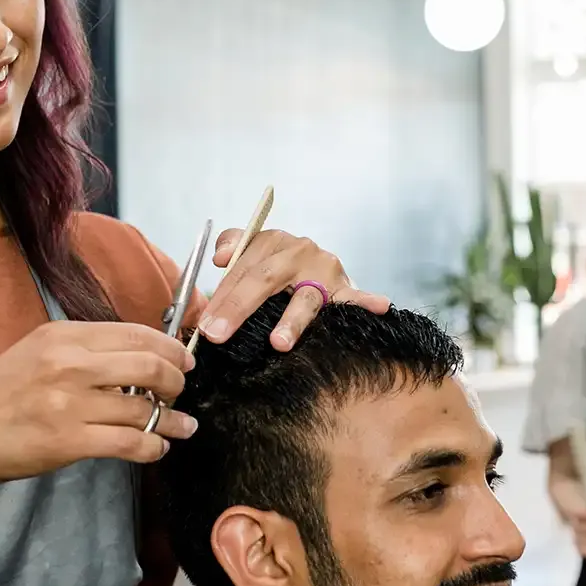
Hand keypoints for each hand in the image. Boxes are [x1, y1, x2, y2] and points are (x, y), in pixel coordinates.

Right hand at [0, 322, 196, 493]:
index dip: (170, 348)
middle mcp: (69, 364)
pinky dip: (153, 447)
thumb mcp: (35, 352)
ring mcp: (70, 404)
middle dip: (177, 381)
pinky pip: (130, 443)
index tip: (183, 361)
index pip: (136, 333)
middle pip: (150, 365)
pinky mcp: (69, 442)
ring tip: (181, 426)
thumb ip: (81, 350)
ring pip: (144, 408)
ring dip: (172, 420)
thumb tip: (135, 356)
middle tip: (181, 392)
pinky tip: (157, 448)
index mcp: (62, 336)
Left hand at [196, 229, 390, 349]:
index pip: (241, 268)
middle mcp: (299, 251)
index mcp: (272, 242)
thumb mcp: (254, 254)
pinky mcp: (346, 288)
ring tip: (279, 343)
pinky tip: (379, 306)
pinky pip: (357, 298)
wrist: (319, 271)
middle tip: (218, 334)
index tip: (206, 325)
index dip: (220, 297)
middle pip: (265, 279)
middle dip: (239, 308)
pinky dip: (367, 302)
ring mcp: (325, 270)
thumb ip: (234, 247)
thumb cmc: (279, 271)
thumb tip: (220, 257)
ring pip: (305, 298)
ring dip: (292, 321)